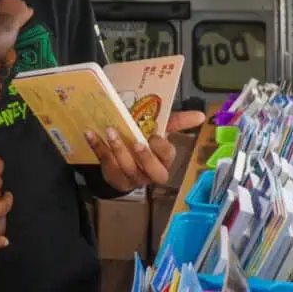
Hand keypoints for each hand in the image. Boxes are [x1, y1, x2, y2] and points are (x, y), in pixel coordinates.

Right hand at [0, 0, 33, 24]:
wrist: (7, 22)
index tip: (2, 2)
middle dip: (12, 3)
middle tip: (8, 8)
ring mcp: (23, 5)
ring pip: (22, 4)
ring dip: (19, 7)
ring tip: (15, 12)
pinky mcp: (27, 12)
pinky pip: (30, 10)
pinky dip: (28, 12)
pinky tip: (26, 14)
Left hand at [84, 110, 206, 191]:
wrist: (123, 161)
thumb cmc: (145, 143)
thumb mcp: (160, 131)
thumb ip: (177, 122)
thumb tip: (202, 115)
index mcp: (164, 161)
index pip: (168, 158)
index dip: (161, 149)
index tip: (154, 135)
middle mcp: (150, 173)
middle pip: (153, 173)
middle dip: (145, 158)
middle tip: (137, 142)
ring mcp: (132, 178)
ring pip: (127, 169)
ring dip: (119, 150)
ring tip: (111, 131)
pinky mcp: (114, 178)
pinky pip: (105, 165)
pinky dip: (98, 148)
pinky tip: (91, 133)